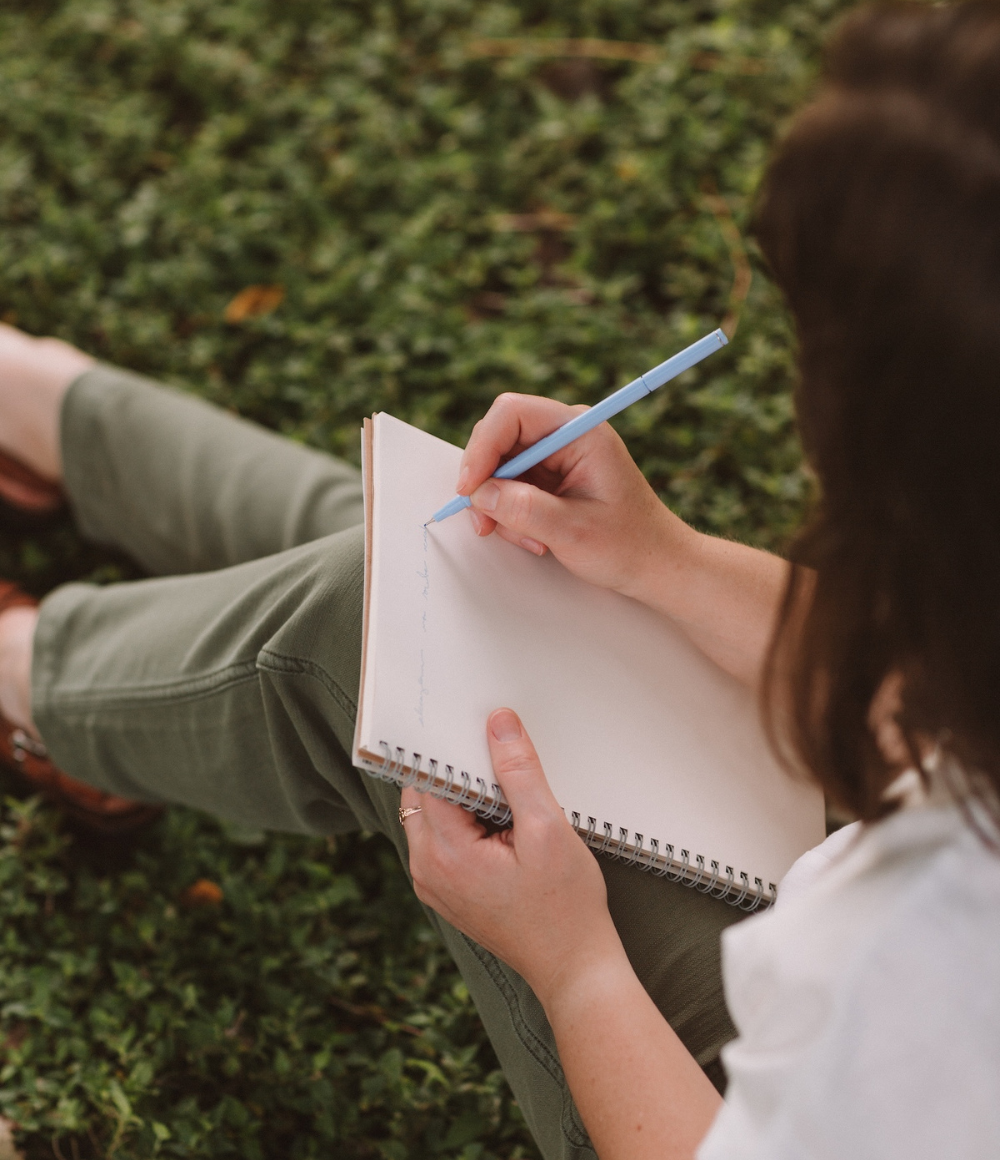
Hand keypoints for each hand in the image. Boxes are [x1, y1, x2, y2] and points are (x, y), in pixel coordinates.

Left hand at [402, 708, 625, 1006]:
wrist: (574, 968)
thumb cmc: (565, 907)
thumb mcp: (547, 828)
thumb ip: (519, 772)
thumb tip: (498, 723)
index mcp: (444, 852)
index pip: (427, 776)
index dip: (451, 749)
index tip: (475, 729)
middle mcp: (427, 868)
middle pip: (424, 792)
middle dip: (457, 771)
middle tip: (498, 759)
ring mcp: (433, 882)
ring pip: (433, 814)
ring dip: (463, 797)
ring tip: (508, 796)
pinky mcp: (447, 889)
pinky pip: (443, 838)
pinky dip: (467, 821)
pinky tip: (505, 822)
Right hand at [456, 393, 694, 598]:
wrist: (655, 565)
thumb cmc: (629, 545)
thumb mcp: (572, 530)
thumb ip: (523, 509)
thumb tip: (480, 494)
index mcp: (581, 431)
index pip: (512, 414)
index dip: (482, 447)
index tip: (470, 488)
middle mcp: (565, 435)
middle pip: (498, 439)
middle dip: (486, 483)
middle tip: (485, 524)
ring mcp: (556, 456)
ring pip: (499, 468)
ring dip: (500, 507)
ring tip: (531, 540)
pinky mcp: (550, 478)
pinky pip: (510, 487)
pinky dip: (510, 514)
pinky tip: (535, 538)